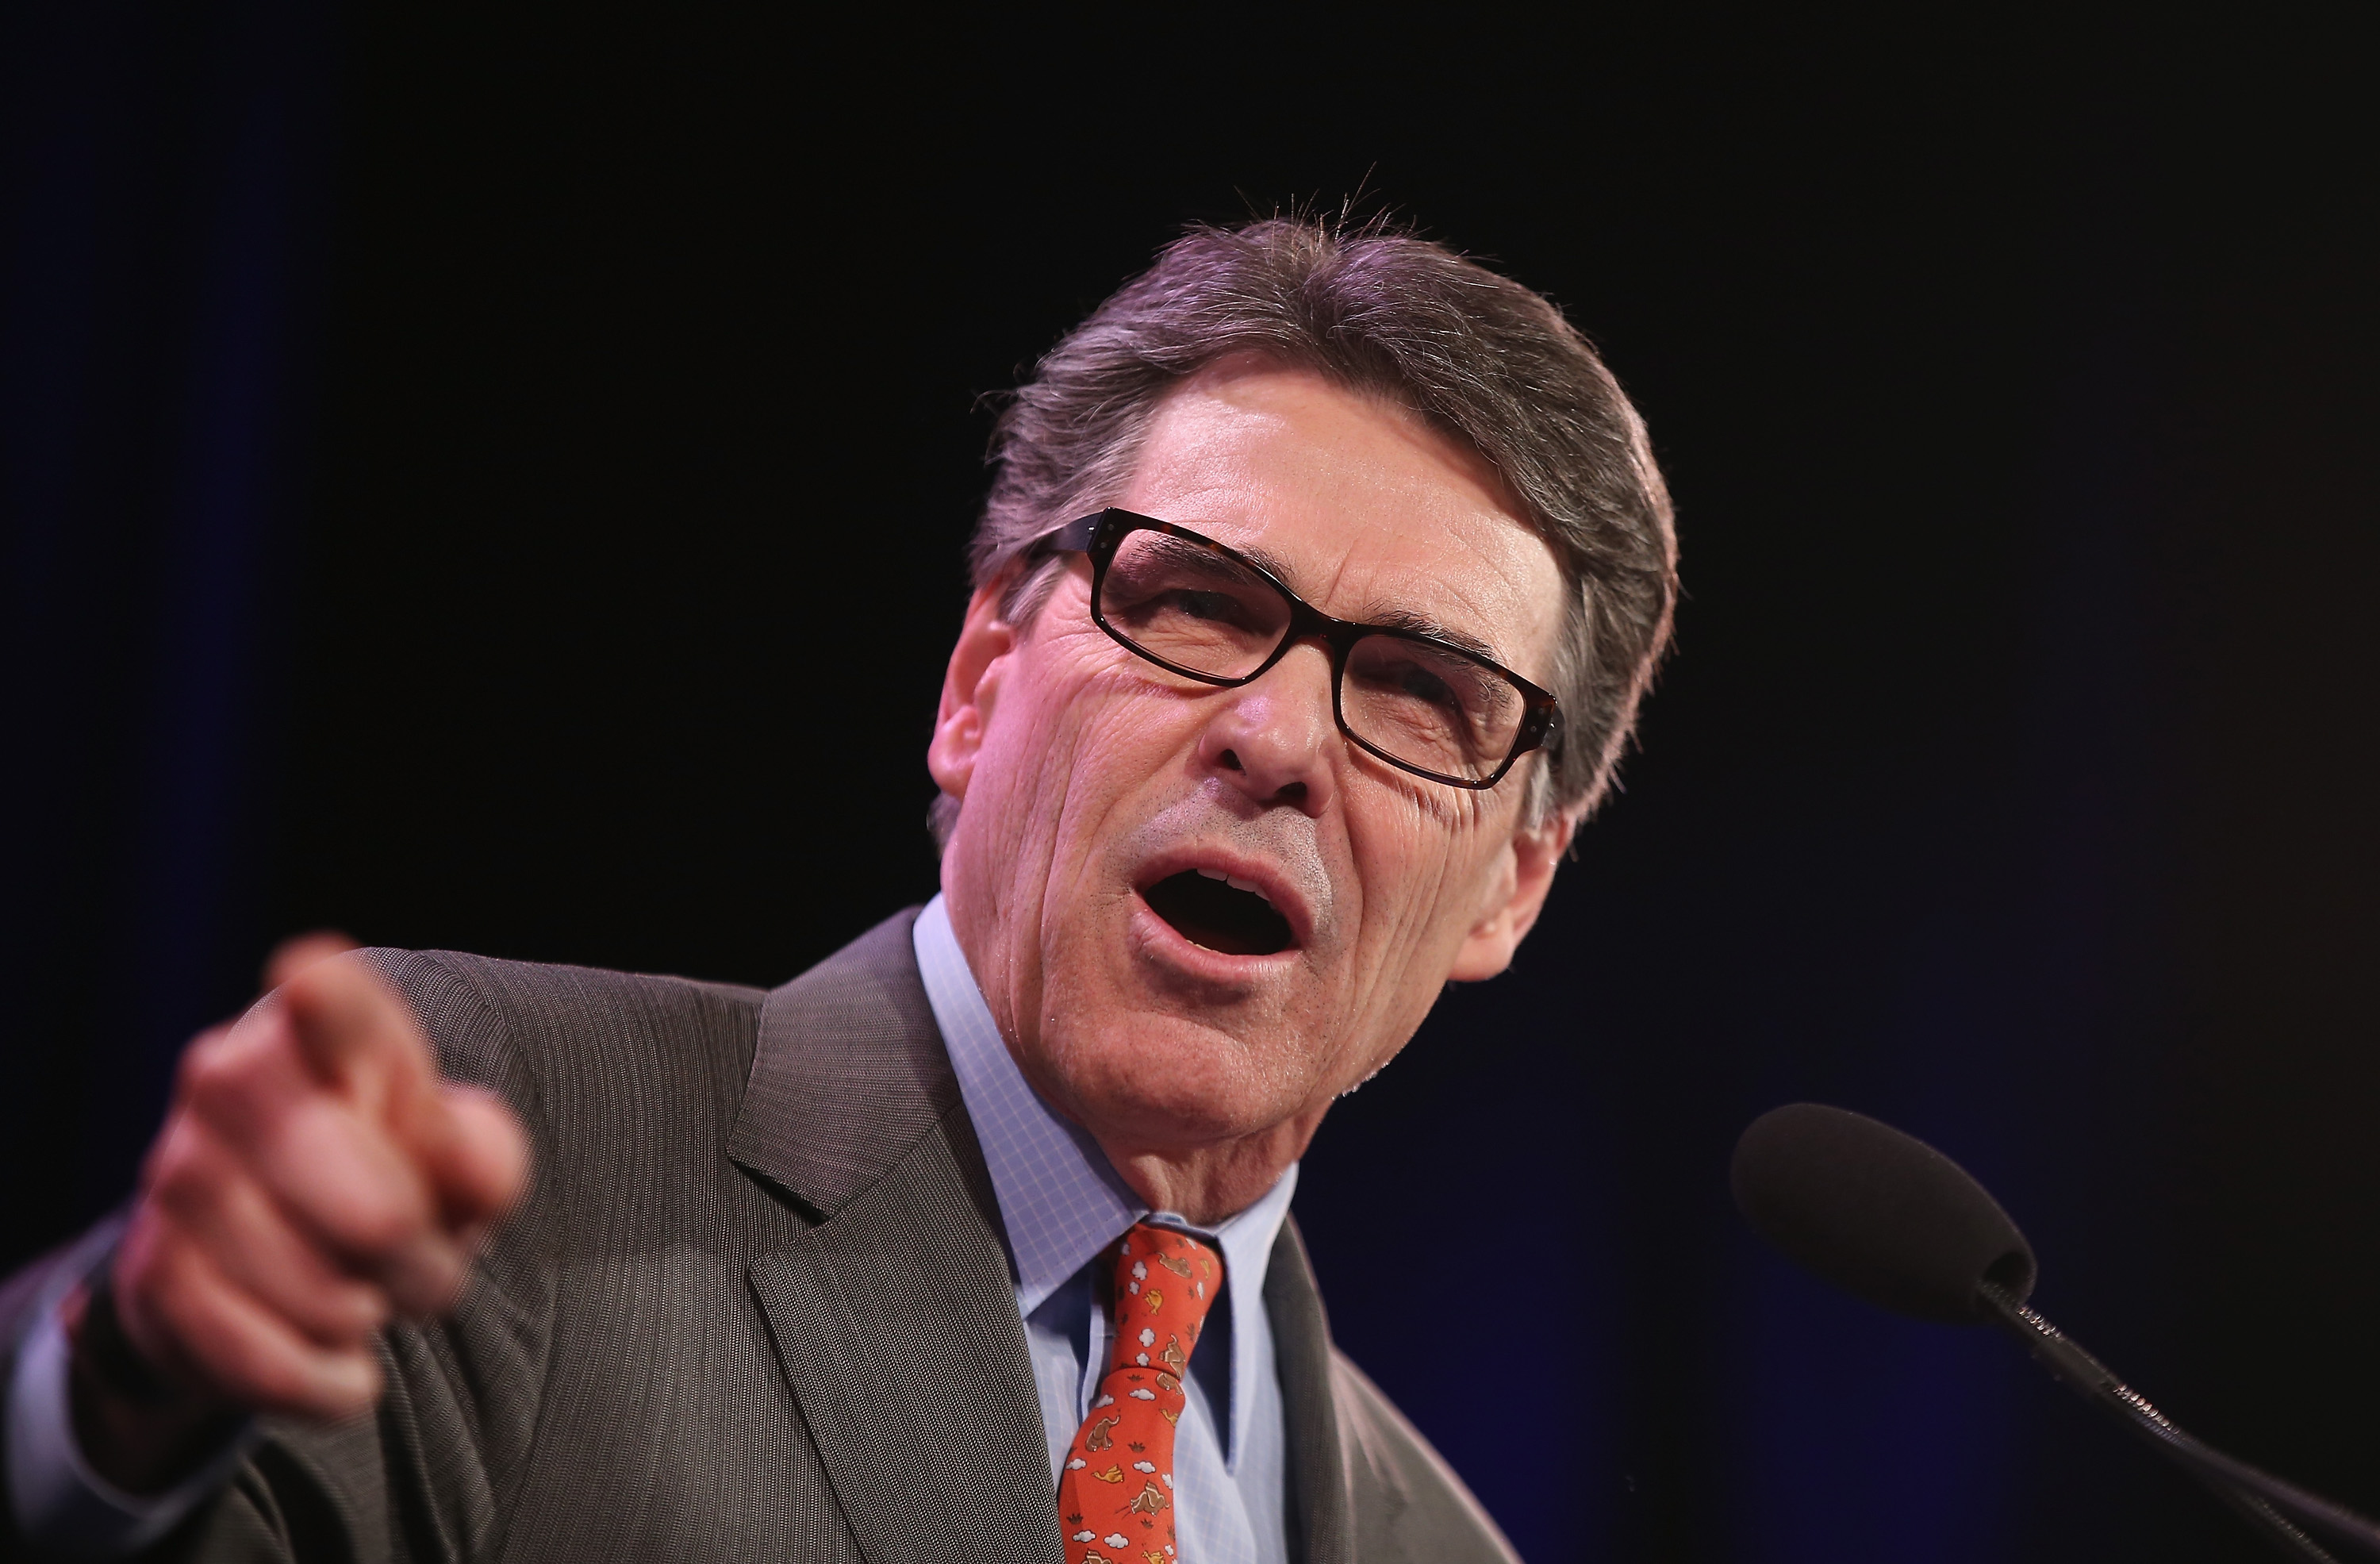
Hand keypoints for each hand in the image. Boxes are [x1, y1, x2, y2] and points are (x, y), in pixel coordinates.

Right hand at [74, 937, 528, 1480]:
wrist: (265, 1252)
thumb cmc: (387, 1173)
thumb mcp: (457, 1154)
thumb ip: (484, 1156)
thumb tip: (469, 1175)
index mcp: (321, 1027)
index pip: (334, 1006)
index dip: (329, 999)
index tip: (314, 976)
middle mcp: (230, 1080)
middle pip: (373, 1214)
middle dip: (424, 1266)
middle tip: (434, 1272)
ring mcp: (179, 1173)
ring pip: (324, 1296)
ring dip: (368, 1319)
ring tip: (366, 1299)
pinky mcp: (151, 1270)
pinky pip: (267, 1363)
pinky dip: (323, 1384)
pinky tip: (340, 1368)